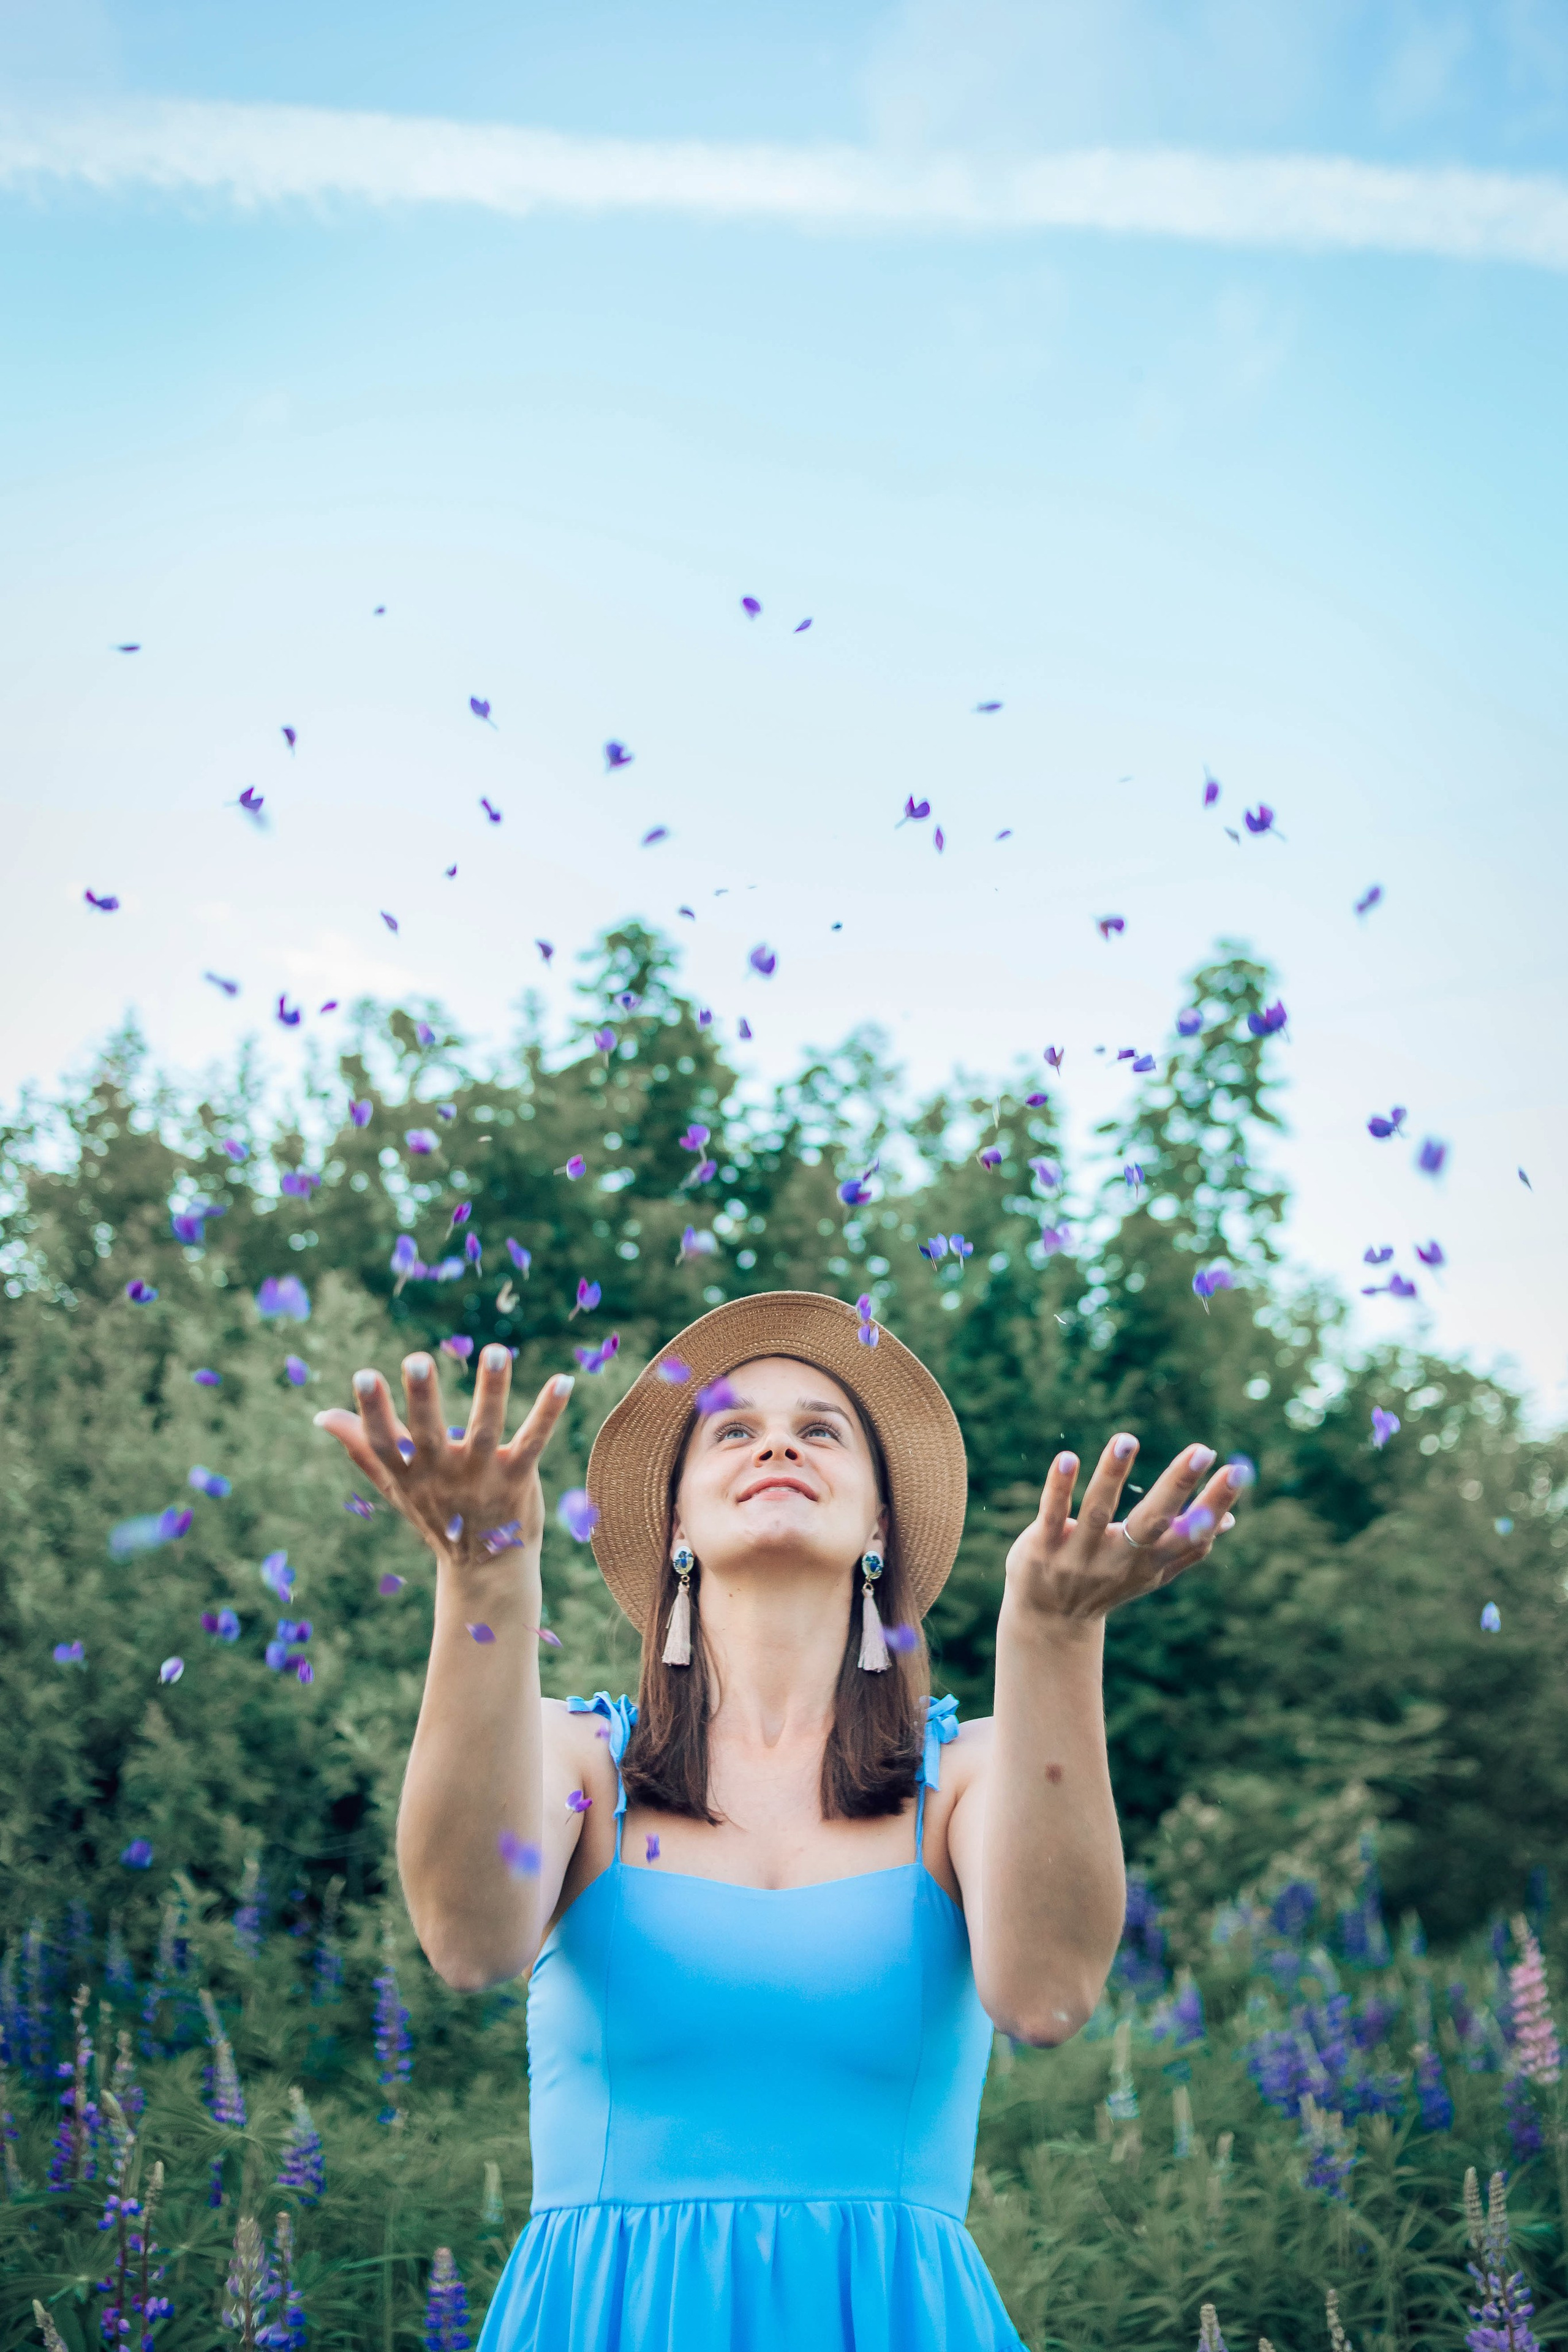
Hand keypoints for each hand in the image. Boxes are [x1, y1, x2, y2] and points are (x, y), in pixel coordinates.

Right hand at [313, 1345, 572, 1569]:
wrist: (487, 1570)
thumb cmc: (438, 1516)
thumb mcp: (396, 1486)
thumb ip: (363, 1448)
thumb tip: (322, 1416)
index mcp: (409, 1474)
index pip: (385, 1442)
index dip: (373, 1412)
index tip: (363, 1375)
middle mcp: (443, 1475)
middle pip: (429, 1435)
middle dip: (422, 1399)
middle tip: (416, 1360)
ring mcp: (482, 1477)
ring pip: (486, 1430)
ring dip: (491, 1391)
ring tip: (497, 1350)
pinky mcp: (519, 1478)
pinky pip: (534, 1441)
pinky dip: (548, 1412)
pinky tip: (563, 1380)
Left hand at [1004, 1433, 1244, 1622]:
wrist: (1049, 1621)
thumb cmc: (1108, 1585)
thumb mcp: (1150, 1573)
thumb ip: (1187, 1548)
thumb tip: (1230, 1520)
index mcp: (1150, 1563)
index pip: (1190, 1533)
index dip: (1214, 1504)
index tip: (1236, 1470)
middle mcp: (1119, 1559)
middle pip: (1152, 1521)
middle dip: (1178, 1486)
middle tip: (1202, 1450)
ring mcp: (1080, 1554)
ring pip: (1098, 1511)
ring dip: (1112, 1474)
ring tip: (1127, 1439)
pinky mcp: (1044, 1545)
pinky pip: (1052, 1512)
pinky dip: (1059, 1486)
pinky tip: (1068, 1458)